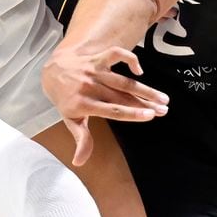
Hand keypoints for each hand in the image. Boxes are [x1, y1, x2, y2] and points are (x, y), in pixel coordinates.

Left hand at [42, 45, 168, 165]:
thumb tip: (80, 162)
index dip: (132, 113)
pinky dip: (129, 59)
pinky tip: (139, 71)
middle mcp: (90, 87)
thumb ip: (81, 139)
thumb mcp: (71, 121)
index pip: (112, 110)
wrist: (52, 73)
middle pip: (123, 95)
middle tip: (164, 109)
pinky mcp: (97, 59)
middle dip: (146, 102)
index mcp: (84, 104)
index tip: (150, 116)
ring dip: (145, 88)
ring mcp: (94, 71)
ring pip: (123, 80)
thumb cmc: (65, 100)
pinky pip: (115, 54)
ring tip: (162, 97)